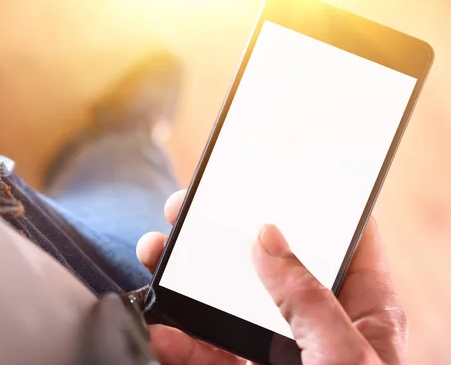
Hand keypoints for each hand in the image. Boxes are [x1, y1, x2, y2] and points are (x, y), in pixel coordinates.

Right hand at [136, 190, 407, 364]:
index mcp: (361, 310)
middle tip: (191, 208)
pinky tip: (158, 327)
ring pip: (227, 303)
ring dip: (187, 280)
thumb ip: (307, 297)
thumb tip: (268, 236)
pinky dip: (177, 339)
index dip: (319, 201)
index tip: (279, 170)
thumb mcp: (345, 357)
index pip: (347, 239)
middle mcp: (315, 324)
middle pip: (269, 263)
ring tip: (155, 251)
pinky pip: (205, 350)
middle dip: (226, 232)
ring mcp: (274, 352)